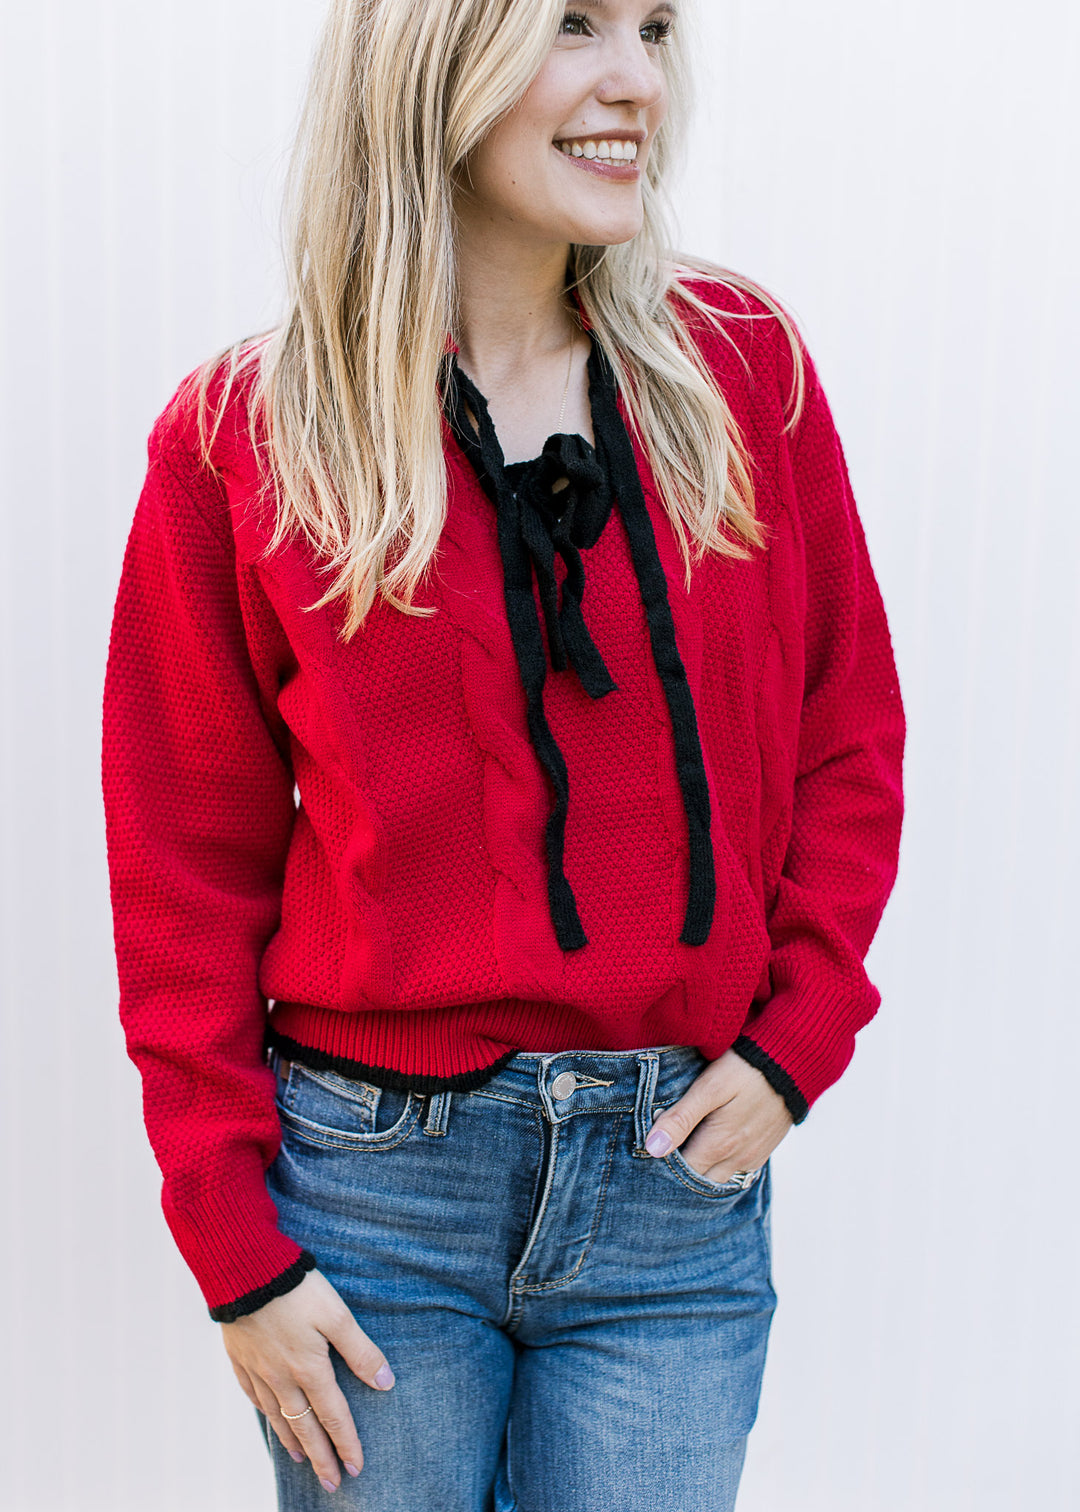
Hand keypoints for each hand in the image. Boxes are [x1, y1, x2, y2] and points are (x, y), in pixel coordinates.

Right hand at [220, 1267, 393, 1491]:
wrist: (245, 1270)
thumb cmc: (298, 1289)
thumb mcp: (337, 1315)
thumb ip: (361, 1351)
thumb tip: (386, 1383)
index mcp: (309, 1369)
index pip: (333, 1416)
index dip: (346, 1444)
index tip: (356, 1468)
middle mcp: (282, 1377)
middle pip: (305, 1427)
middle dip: (321, 1458)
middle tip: (332, 1484)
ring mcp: (258, 1370)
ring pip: (277, 1417)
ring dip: (292, 1442)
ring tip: (302, 1461)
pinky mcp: (240, 1357)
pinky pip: (253, 1396)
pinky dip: (265, 1414)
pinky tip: (270, 1419)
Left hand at [644, 1049, 792, 1181]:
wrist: (794, 1062)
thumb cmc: (746, 1069)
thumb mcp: (710, 1087)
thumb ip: (682, 1118)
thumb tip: (653, 1147)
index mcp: (720, 1145)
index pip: (681, 1174)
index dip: (662, 1166)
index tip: (648, 1151)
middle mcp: (737, 1159)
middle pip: (700, 1181)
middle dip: (679, 1173)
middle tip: (661, 1152)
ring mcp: (752, 1157)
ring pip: (718, 1178)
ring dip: (700, 1170)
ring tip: (684, 1148)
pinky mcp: (763, 1150)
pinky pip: (735, 1170)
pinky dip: (719, 1165)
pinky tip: (710, 1146)